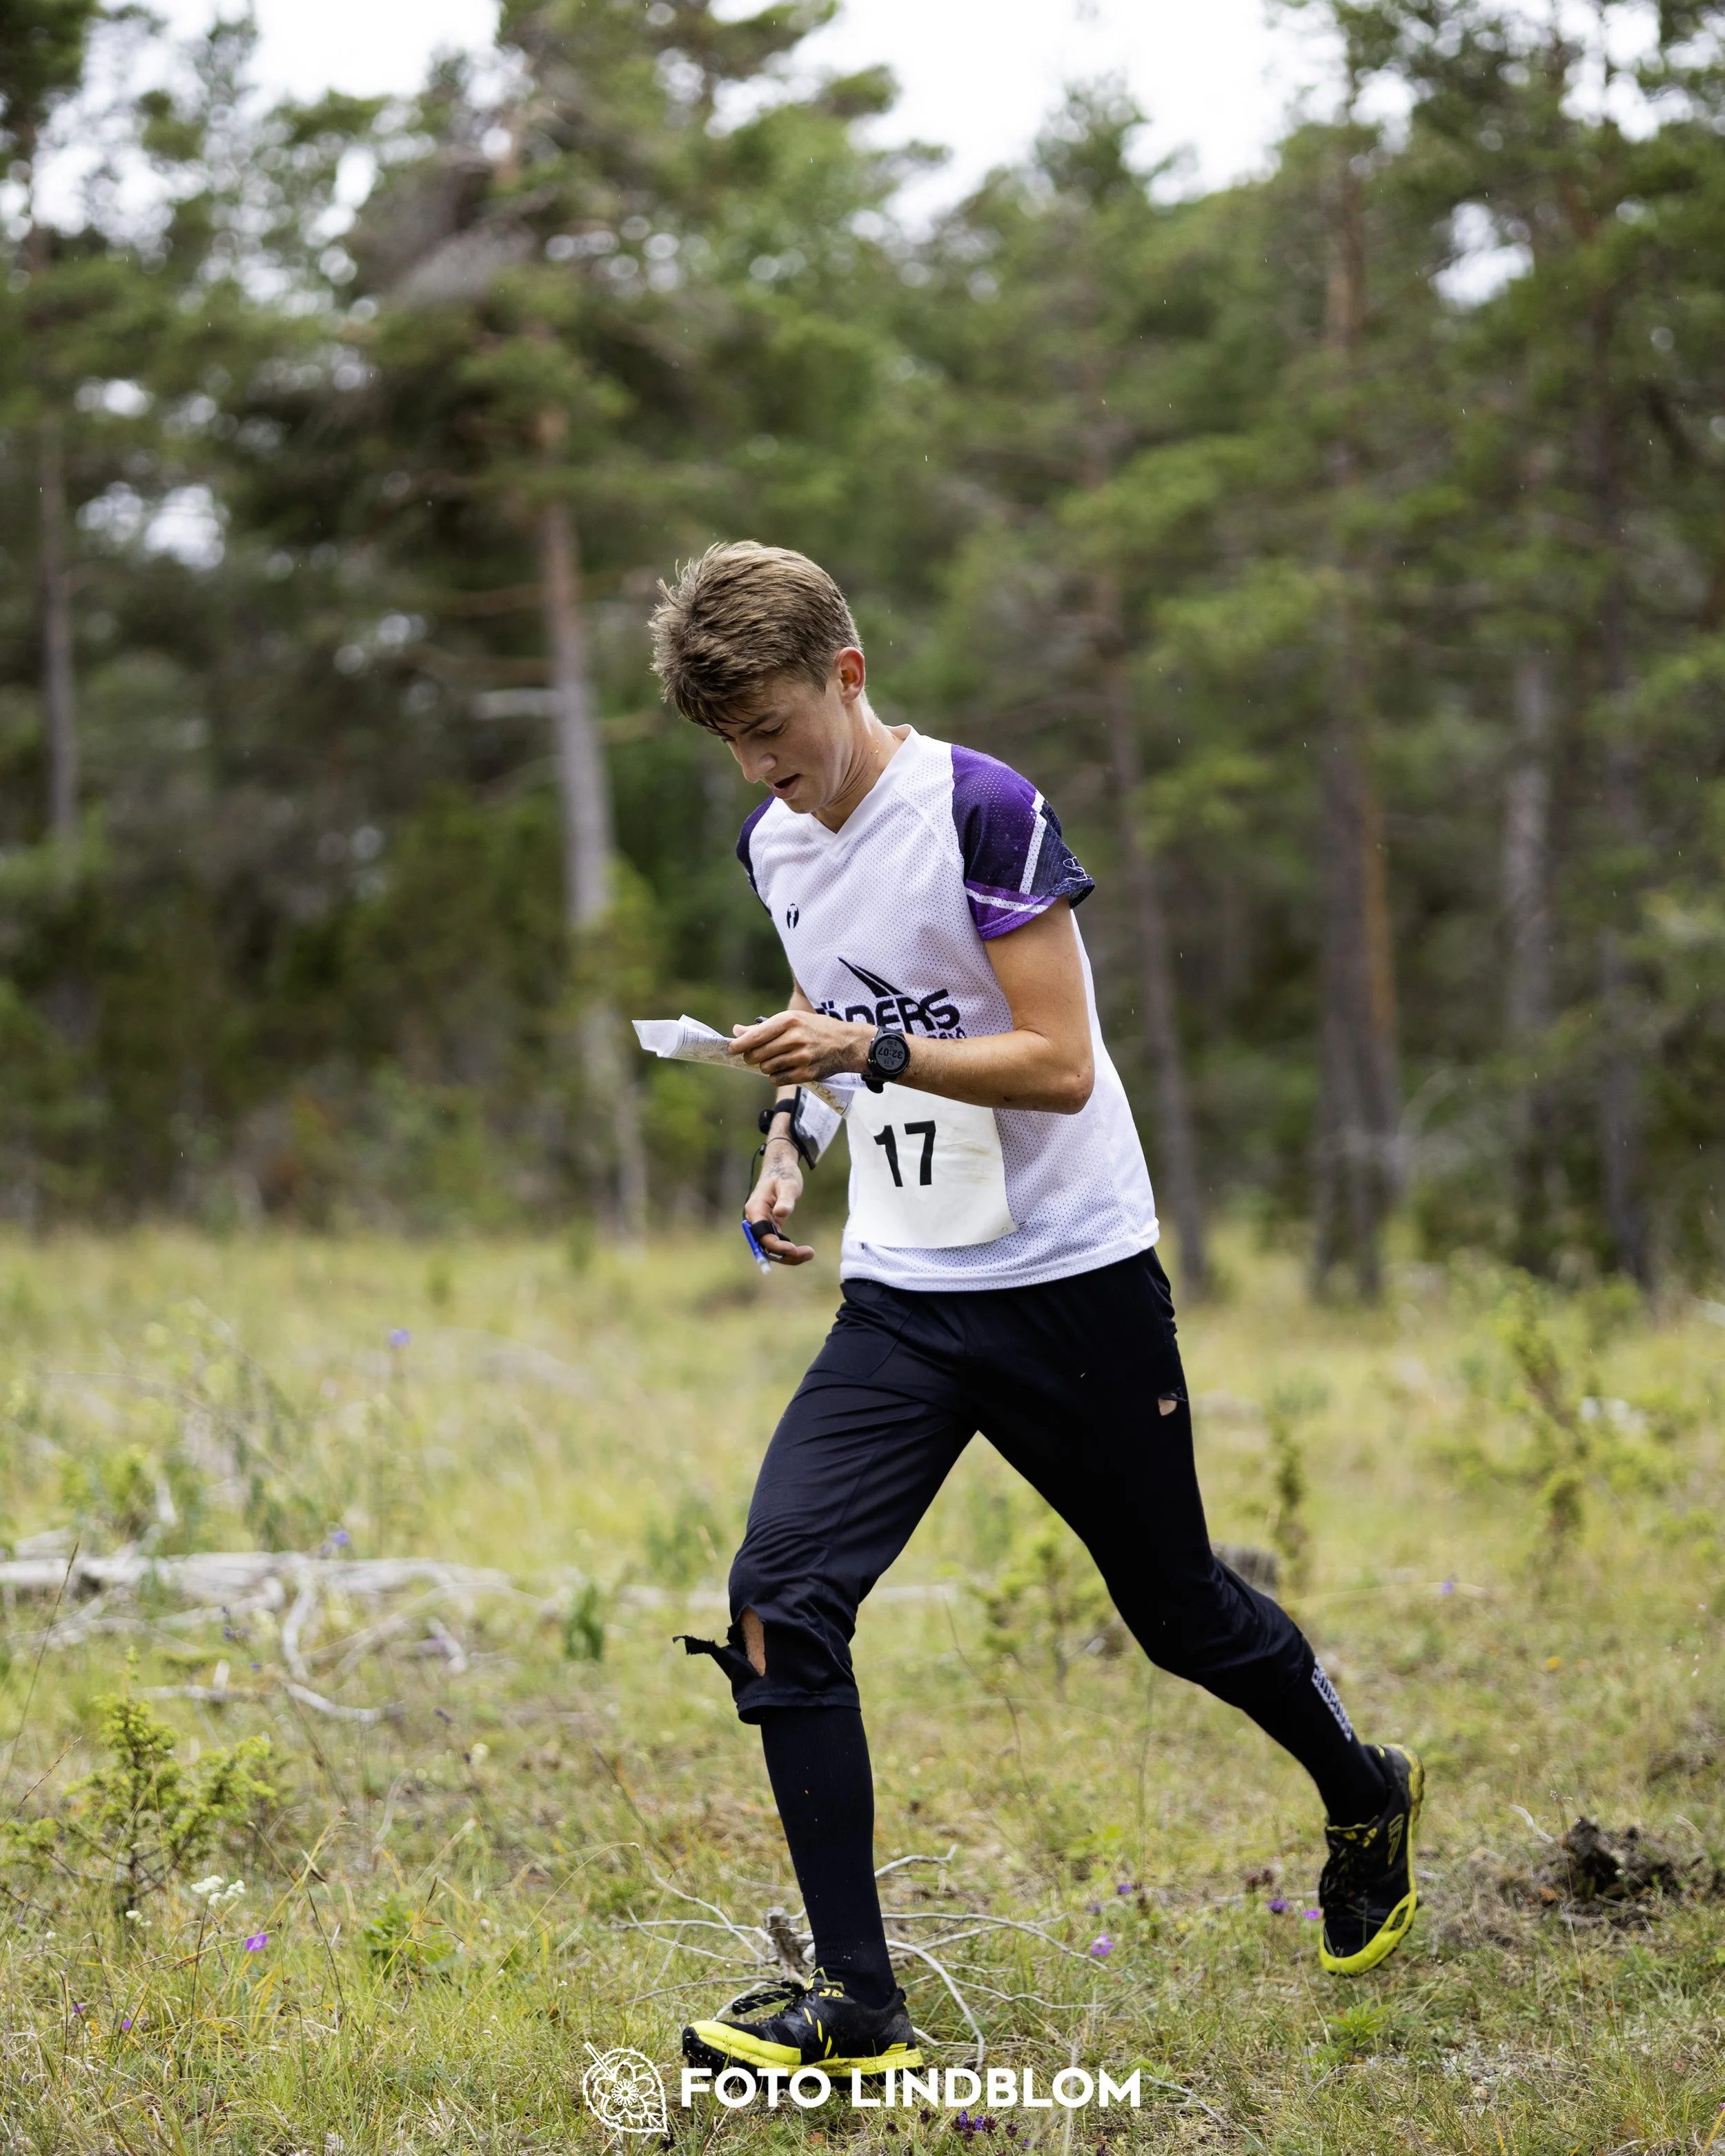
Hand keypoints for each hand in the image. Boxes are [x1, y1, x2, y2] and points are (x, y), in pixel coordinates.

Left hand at [729, 1009, 871, 1084]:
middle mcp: (794, 1038)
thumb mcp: (792, 1020)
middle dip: (752, 1057)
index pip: (755, 1036)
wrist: (846, 1043)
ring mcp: (801, 1057)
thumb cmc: (815, 1029)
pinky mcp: (806, 1073)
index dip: (739, 1045)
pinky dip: (776, 1076)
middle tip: (755, 1056)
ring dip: (766, 1067)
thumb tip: (736, 1031)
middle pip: (757, 1055)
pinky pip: (777, 1079)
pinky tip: (784, 1069)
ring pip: (766, 1068)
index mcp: (788, 1021)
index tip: (731, 1049)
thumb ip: (763, 1028)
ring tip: (776, 1060)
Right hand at [746, 1140, 813, 1265]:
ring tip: (809, 1254)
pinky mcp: (770, 1225)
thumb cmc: (783, 1174)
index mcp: (755, 1210)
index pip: (762, 1236)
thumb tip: (781, 1213)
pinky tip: (804, 1251)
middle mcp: (755, 1219)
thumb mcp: (788, 1185)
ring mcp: (762, 1223)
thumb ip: (785, 1200)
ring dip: (788, 1255)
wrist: (781, 1168)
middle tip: (808, 1253)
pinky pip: (777, 1242)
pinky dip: (789, 1249)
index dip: (777, 1246)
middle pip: (766, 1246)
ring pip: (771, 1248)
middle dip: (785, 1254)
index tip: (794, 1249)